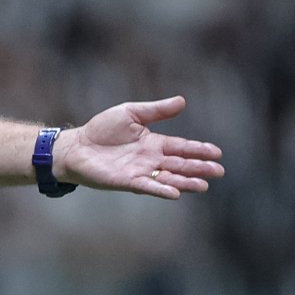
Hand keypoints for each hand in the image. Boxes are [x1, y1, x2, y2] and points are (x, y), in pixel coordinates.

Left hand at [57, 96, 223, 199]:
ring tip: (204, 185)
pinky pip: (148, 186)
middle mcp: (151, 159)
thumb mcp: (131, 113)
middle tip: (219, 171)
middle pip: (180, 164)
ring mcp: (140, 172)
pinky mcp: (127, 181)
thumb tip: (182, 101)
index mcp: (154, 143)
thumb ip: (156, 110)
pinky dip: (161, 190)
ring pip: (168, 178)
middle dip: (199, 168)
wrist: (76, 146)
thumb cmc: (101, 129)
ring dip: (186, 182)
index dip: (199, 149)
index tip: (217, 152)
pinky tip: (176, 193)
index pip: (181, 147)